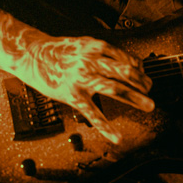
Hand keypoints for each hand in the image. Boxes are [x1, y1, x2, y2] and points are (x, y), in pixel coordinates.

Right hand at [28, 35, 153, 144]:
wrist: (31, 54)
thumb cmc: (59, 51)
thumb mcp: (84, 45)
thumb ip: (105, 54)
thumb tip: (131, 65)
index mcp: (95, 47)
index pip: (125, 59)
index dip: (139, 69)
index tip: (144, 77)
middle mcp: (91, 61)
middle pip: (125, 72)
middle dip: (142, 82)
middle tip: (151, 91)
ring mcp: (82, 79)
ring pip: (114, 88)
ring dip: (135, 97)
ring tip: (150, 106)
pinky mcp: (72, 95)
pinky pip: (93, 113)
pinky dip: (107, 127)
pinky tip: (117, 137)